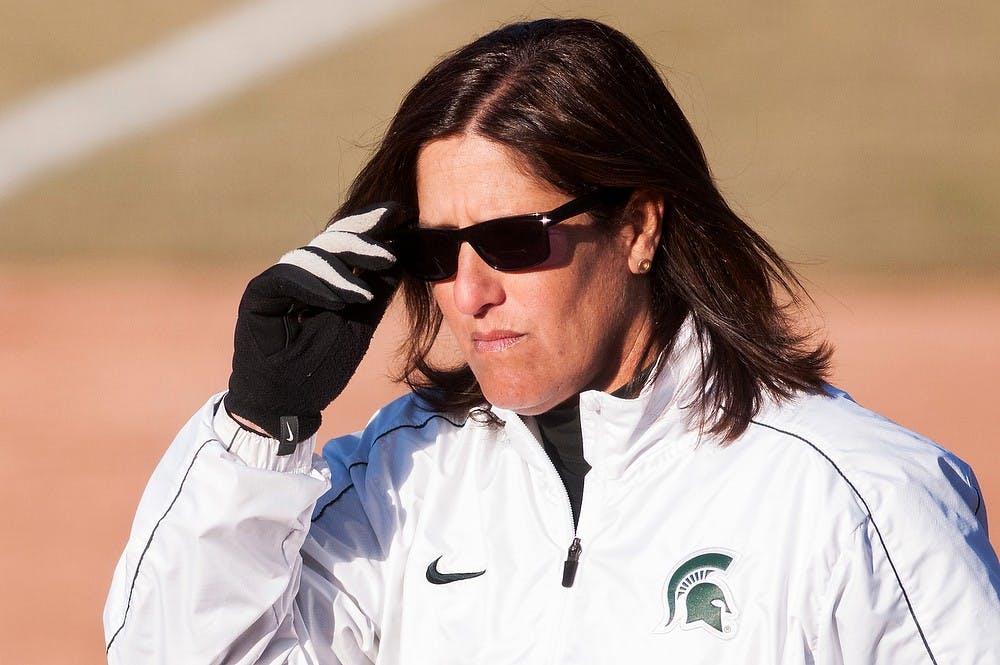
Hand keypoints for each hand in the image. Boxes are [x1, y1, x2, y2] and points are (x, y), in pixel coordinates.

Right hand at [226, 203, 402, 450]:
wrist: (290, 402)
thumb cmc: (323, 367)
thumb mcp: (360, 324)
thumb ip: (376, 291)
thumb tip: (401, 256)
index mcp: (325, 277)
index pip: (348, 243)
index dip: (372, 226)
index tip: (402, 214)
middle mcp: (301, 273)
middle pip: (332, 241)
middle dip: (363, 241)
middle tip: (388, 253)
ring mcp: (279, 280)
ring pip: (313, 256)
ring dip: (342, 272)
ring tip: (365, 294)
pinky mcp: (259, 293)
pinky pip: (287, 276)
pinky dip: (315, 285)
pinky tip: (338, 300)